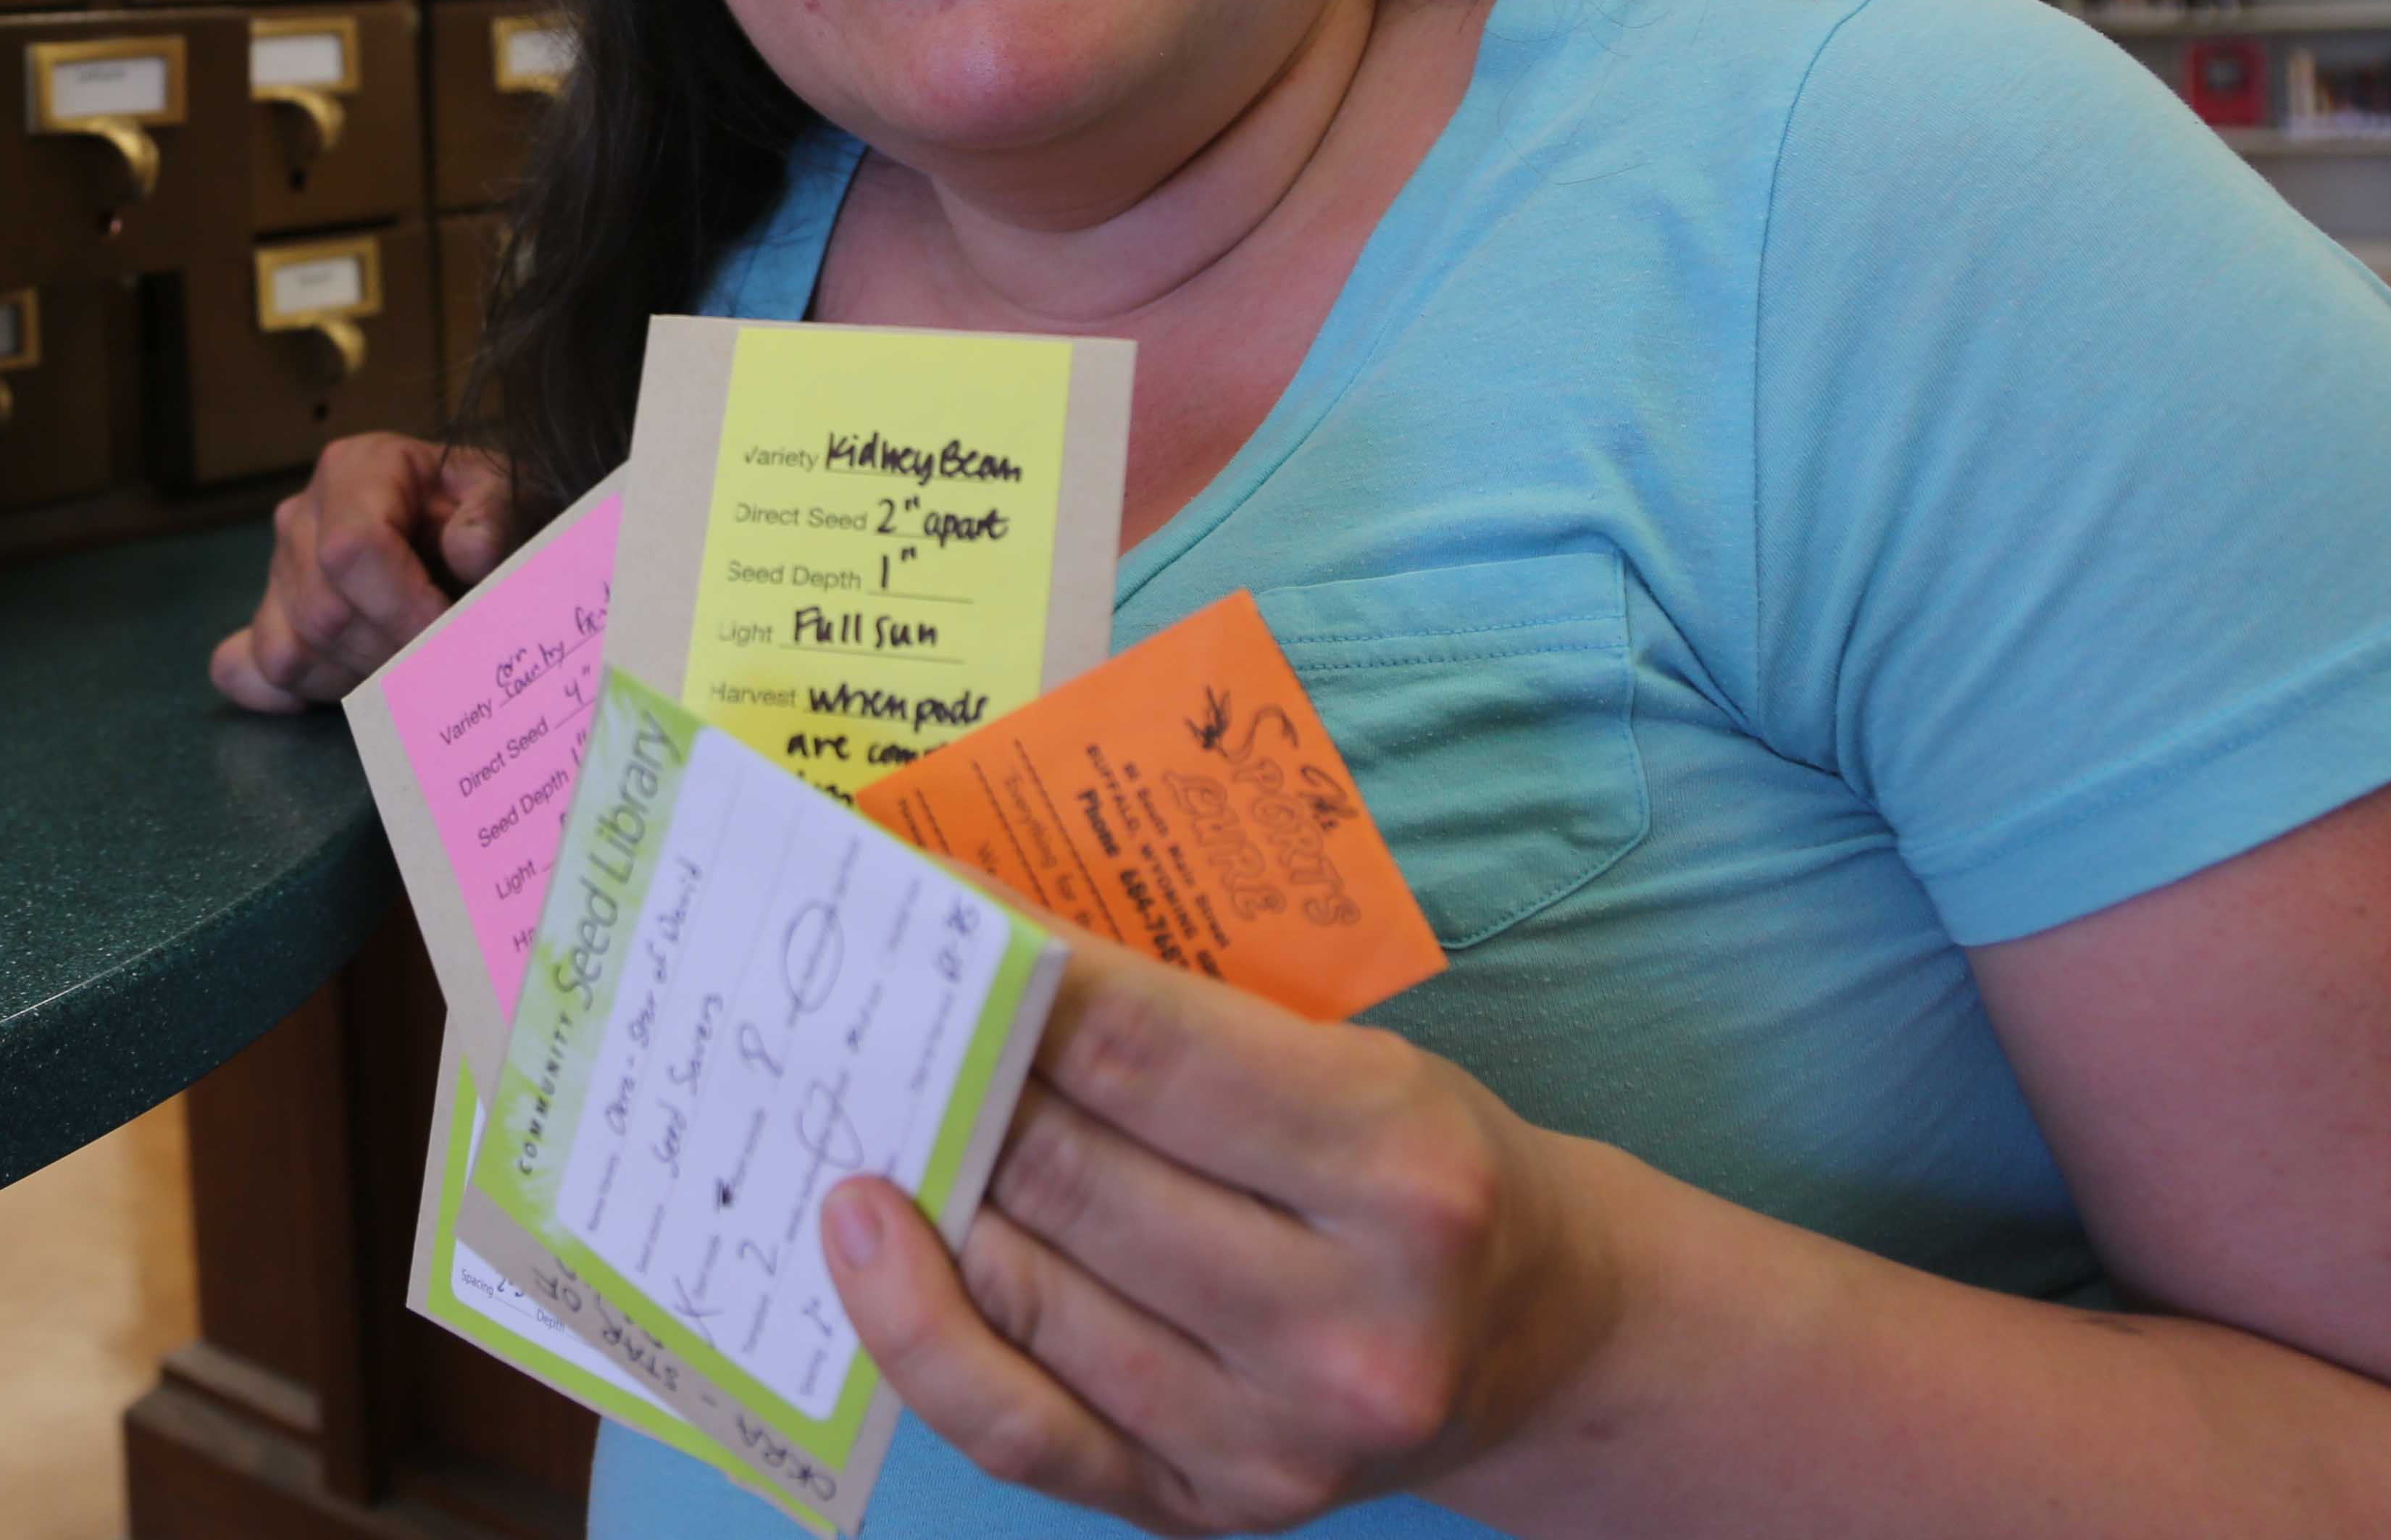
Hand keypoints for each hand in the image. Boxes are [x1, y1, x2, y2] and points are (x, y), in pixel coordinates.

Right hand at [207, 434, 517, 712]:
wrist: (464, 529)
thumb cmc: (485, 511)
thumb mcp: (509, 496)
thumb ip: (497, 517)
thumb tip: (469, 552)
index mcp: (354, 469)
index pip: (352, 549)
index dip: (405, 606)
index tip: (455, 634)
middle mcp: (301, 515)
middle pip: (324, 611)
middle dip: (393, 651)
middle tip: (448, 659)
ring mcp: (276, 571)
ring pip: (292, 651)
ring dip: (362, 678)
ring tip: (417, 663)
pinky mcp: (267, 618)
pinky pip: (255, 671)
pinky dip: (300, 692)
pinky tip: (351, 687)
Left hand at [821, 939, 1625, 1534]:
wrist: (1536, 1340)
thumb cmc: (1417, 1169)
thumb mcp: (1353, 1059)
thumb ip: (1180, 1025)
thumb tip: (978, 955)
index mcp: (1398, 1167)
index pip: (1143, 1048)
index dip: (1011, 977)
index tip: (924, 910)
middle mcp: (1344, 1322)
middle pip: (1069, 1173)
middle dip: (949, 1080)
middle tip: (865, 1009)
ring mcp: (1273, 1439)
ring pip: (1024, 1295)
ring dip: (919, 1190)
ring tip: (854, 1109)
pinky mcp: (1207, 1511)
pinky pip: (1015, 1426)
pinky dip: (916, 1328)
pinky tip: (861, 1244)